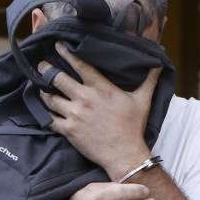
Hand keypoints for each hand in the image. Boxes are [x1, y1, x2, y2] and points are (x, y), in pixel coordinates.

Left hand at [37, 42, 160, 179]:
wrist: (124, 154)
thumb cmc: (133, 127)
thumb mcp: (143, 100)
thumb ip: (149, 80)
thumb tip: (159, 64)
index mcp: (101, 88)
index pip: (80, 65)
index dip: (67, 53)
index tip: (58, 45)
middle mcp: (85, 98)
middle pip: (58, 78)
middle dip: (46, 70)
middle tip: (41, 65)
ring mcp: (74, 114)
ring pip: (50, 98)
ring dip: (44, 92)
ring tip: (40, 88)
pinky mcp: (68, 130)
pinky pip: (50, 119)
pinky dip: (46, 114)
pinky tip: (44, 110)